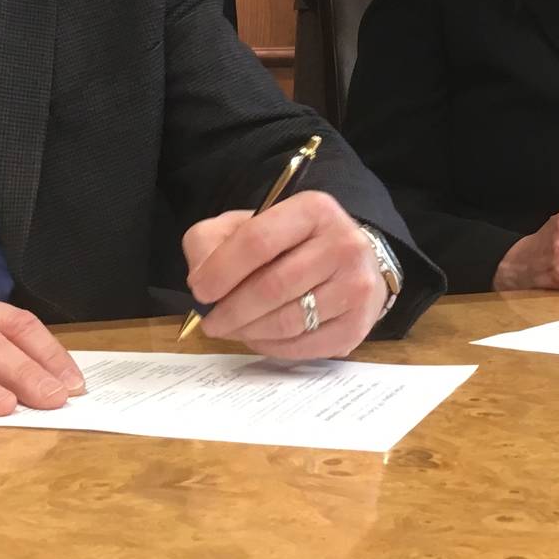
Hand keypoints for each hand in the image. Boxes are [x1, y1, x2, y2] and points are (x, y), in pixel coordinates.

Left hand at [182, 190, 386, 359]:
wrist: (350, 261)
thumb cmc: (293, 242)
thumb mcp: (249, 224)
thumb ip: (213, 240)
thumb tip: (201, 277)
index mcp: (313, 210)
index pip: (258, 241)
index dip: (221, 270)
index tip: (200, 290)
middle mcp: (343, 244)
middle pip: (273, 286)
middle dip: (231, 310)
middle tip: (212, 322)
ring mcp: (356, 287)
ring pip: (288, 321)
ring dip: (249, 331)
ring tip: (232, 329)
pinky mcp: (358, 324)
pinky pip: (304, 346)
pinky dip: (273, 348)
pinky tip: (260, 337)